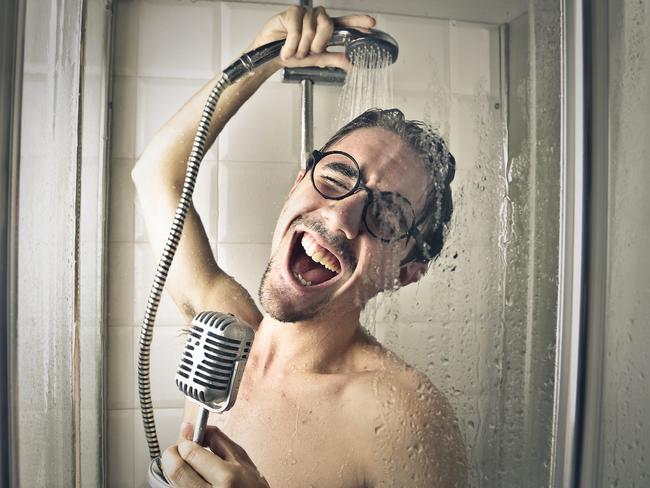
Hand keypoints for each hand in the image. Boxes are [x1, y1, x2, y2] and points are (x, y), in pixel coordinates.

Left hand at [161, 422, 268, 487]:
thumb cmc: (251, 487)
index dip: (185, 441)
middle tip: (180, 448)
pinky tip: (192, 477)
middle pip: (175, 469)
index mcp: (227, 477)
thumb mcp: (241, 459)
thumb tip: (192, 427)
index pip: (190, 453)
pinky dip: (180, 480)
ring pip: (172, 481)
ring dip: (176, 467)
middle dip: (173, 453)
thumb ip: (217, 439)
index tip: (189, 437)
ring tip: (188, 463)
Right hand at [250, 6, 375, 69]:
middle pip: (328, 25)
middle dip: (318, 43)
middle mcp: (317, 18)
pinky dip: (291, 45)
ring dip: (302, 47)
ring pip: (311, 29)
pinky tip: (286, 49)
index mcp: (326, 28)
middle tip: (309, 51)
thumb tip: (353, 64)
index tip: (371, 23)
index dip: (358, 21)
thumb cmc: (293, 54)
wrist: (270, 56)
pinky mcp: (292, 12)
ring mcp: (305, 14)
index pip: (345, 22)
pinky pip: (296, 30)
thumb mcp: (317, 59)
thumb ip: (335, 59)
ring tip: (294, 51)